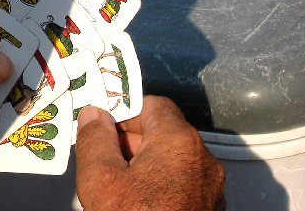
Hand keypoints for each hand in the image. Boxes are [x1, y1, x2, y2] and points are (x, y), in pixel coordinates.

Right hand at [75, 97, 224, 210]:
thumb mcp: (100, 178)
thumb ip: (94, 139)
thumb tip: (93, 115)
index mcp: (179, 140)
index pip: (152, 104)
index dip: (124, 112)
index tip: (102, 127)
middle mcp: (202, 159)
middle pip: (163, 132)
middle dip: (130, 142)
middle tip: (102, 160)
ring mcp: (210, 187)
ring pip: (172, 161)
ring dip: (145, 166)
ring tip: (117, 187)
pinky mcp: (210, 209)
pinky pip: (182, 184)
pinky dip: (161, 186)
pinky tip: (138, 204)